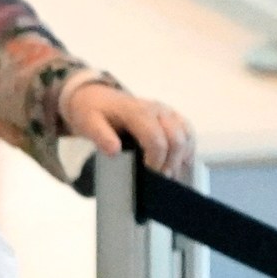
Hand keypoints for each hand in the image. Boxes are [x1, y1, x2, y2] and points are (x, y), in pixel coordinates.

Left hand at [61, 81, 192, 178]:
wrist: (98, 97)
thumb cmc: (94, 112)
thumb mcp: (88, 123)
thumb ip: (100, 136)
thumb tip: (114, 150)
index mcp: (137, 111)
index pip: (156, 139)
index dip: (156, 161)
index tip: (149, 176)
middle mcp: (157, 109)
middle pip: (177, 139)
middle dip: (172, 162)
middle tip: (160, 180)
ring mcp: (167, 111)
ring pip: (187, 135)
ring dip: (182, 157)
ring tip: (169, 173)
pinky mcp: (172, 116)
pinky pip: (188, 132)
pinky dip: (187, 149)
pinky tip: (179, 163)